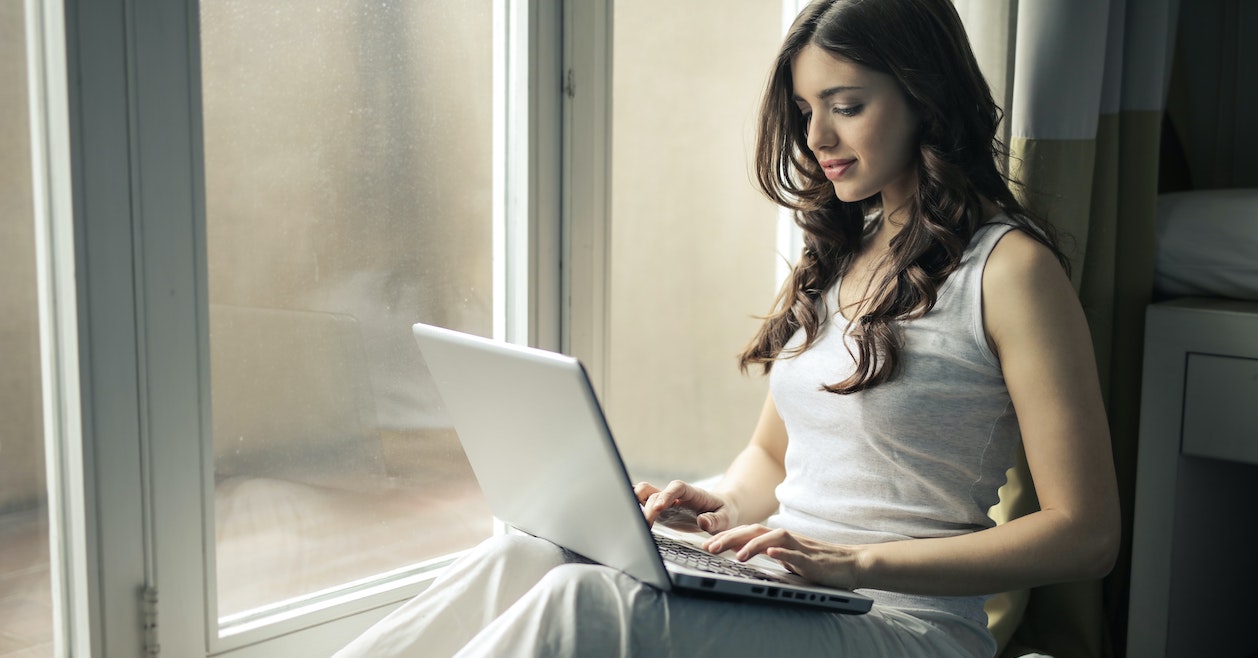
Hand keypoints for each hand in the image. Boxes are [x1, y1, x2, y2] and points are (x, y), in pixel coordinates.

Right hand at [633, 480, 736, 533]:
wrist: (720, 512)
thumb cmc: (723, 513)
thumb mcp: (726, 518)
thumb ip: (715, 520)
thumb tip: (703, 522)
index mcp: (692, 493)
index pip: (677, 488)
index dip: (666, 495)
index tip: (659, 507)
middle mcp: (675, 495)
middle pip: (655, 492)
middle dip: (647, 507)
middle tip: (647, 526)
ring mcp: (666, 502)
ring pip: (644, 494)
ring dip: (636, 504)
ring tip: (637, 525)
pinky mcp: (660, 511)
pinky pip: (643, 504)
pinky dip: (634, 507)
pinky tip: (628, 518)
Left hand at [703, 524, 863, 589]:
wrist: (851, 563)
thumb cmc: (817, 561)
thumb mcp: (787, 557)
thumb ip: (768, 553)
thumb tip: (740, 553)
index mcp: (778, 538)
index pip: (747, 532)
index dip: (726, 536)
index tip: (706, 544)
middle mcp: (786, 537)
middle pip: (754, 530)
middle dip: (730, 538)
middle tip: (710, 548)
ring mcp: (800, 546)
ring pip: (773, 538)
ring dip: (753, 545)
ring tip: (737, 556)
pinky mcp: (813, 559)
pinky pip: (796, 553)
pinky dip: (783, 552)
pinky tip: (771, 554)